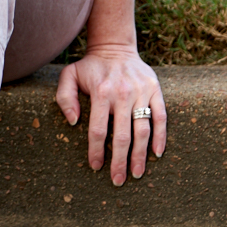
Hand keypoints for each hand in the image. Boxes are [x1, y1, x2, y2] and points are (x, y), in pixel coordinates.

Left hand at [55, 43, 165, 185]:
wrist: (114, 46)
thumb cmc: (90, 67)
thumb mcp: (69, 75)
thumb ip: (64, 97)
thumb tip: (73, 122)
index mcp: (101, 92)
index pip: (98, 130)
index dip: (96, 151)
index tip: (96, 166)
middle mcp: (122, 93)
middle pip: (122, 136)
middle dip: (119, 161)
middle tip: (117, 180)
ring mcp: (141, 92)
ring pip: (143, 130)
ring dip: (140, 155)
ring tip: (137, 174)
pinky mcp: (155, 90)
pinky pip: (161, 117)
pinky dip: (161, 137)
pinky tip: (157, 153)